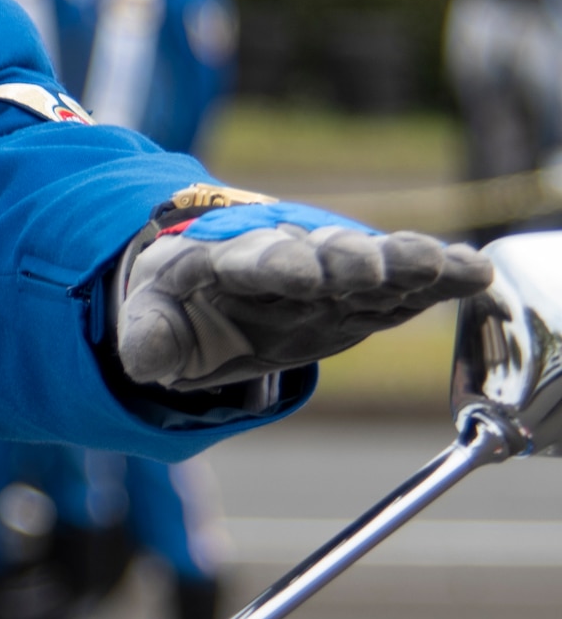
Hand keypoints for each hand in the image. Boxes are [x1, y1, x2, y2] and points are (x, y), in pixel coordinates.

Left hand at [115, 200, 491, 392]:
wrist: (210, 282)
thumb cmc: (180, 303)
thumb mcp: (153, 322)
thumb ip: (150, 341)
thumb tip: (145, 364)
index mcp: (223, 261)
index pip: (250, 260)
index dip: (275, 265)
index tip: (299, 271)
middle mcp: (282, 257)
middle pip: (317, 255)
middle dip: (343, 260)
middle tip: (370, 267)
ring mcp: (326, 271)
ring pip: (368, 262)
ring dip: (402, 263)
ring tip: (441, 264)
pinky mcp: (362, 292)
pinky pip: (402, 282)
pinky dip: (437, 277)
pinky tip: (474, 273)